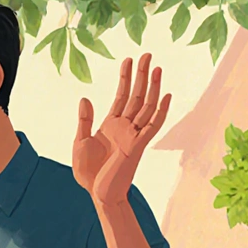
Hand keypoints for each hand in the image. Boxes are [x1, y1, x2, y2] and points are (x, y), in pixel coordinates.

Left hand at [72, 53, 171, 205]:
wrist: (97, 193)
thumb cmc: (89, 172)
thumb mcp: (81, 142)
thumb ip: (85, 120)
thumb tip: (85, 98)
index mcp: (111, 125)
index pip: (121, 96)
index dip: (125, 78)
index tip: (128, 60)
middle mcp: (125, 127)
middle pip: (136, 96)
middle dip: (141, 75)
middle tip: (146, 54)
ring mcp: (133, 135)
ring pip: (146, 106)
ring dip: (152, 87)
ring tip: (156, 67)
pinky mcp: (138, 145)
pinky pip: (152, 126)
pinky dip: (160, 111)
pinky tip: (166, 96)